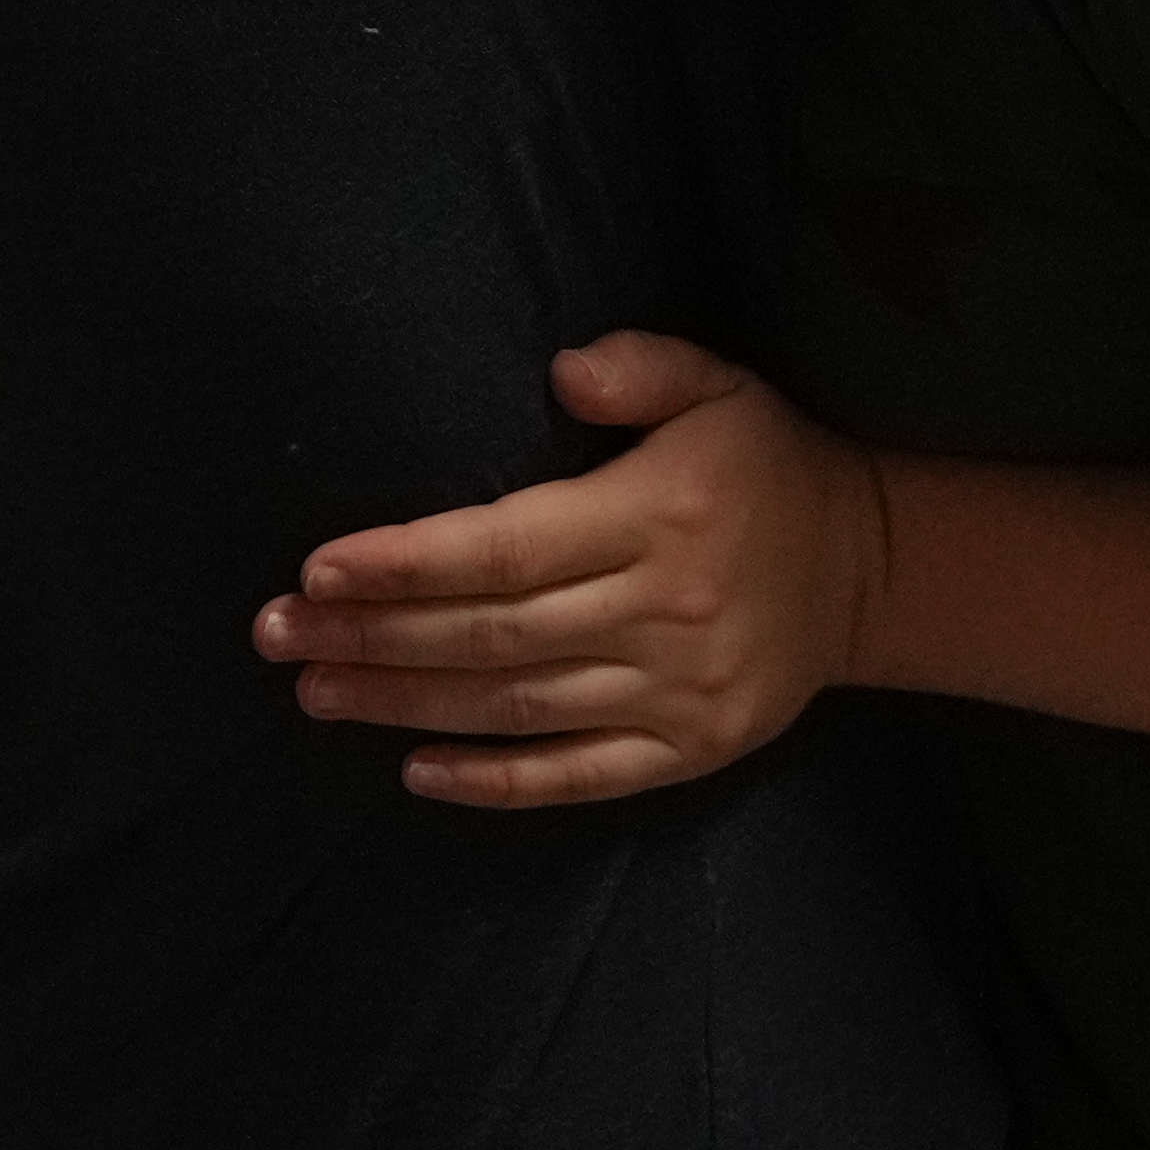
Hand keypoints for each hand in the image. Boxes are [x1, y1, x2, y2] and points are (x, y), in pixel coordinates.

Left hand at [257, 335, 884, 811]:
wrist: (873, 569)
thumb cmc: (767, 466)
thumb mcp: (720, 385)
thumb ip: (639, 368)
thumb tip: (560, 371)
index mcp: (657, 515)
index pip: (506, 547)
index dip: (406, 562)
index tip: (317, 570)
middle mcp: (662, 609)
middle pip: (491, 634)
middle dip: (373, 636)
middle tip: (276, 635)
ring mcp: (677, 691)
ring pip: (518, 707)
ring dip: (406, 706)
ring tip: (317, 693)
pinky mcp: (691, 749)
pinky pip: (579, 776)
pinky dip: (496, 782)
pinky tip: (416, 773)